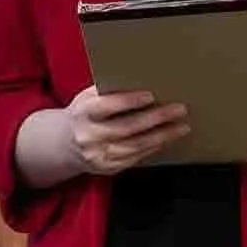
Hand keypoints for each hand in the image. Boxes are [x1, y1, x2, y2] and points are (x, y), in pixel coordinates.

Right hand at [67, 84, 190, 174]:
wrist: (64, 143)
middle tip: (179, 110)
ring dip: (162, 136)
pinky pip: (135, 158)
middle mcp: (89, 136)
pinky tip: (167, 139)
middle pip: (127, 127)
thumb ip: (109, 90)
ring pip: (135, 146)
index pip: (107, 106)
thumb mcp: (88, 98)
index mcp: (83, 113)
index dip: (129, 101)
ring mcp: (97, 155)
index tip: (150, 95)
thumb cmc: (85, 113)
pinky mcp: (107, 168)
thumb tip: (143, 79)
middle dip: (156, 118)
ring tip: (181, 127)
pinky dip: (153, 148)